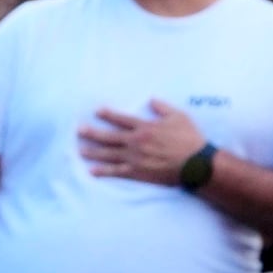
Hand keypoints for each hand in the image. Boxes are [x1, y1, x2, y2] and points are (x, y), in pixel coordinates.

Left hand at [78, 98, 210, 186]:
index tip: (97, 111)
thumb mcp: (179, 116)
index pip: (123, 119)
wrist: (193, 163)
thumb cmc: (188, 138)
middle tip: (79, 131)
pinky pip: (116, 171)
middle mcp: (136, 141)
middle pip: (110, 136)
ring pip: (109, 154)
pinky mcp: (136, 172)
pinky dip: (103, 171)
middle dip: (93, 133)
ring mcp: (134, 158)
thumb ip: (163, 108)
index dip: (109, 115)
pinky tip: (92, 171)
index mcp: (146, 127)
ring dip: (93, 152)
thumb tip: (151, 100)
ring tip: (80, 150)